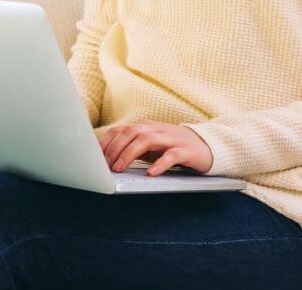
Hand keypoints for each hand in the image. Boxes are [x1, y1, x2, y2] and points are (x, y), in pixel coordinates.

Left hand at [99, 121, 213, 175]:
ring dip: (130, 153)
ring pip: (147, 139)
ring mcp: (172, 139)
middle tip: (106, 165)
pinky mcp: (186, 151)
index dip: (106, 142)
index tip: (94, 156)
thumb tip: (107, 160)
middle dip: (115, 148)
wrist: (207, 147)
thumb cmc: (172, 148)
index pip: (121, 130)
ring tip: (120, 168)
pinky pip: (172, 155)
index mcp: (146, 127)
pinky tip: (150, 173)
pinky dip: (160, 163)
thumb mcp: (150, 146)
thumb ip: (132, 148)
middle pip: (132, 132)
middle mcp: (157, 129)